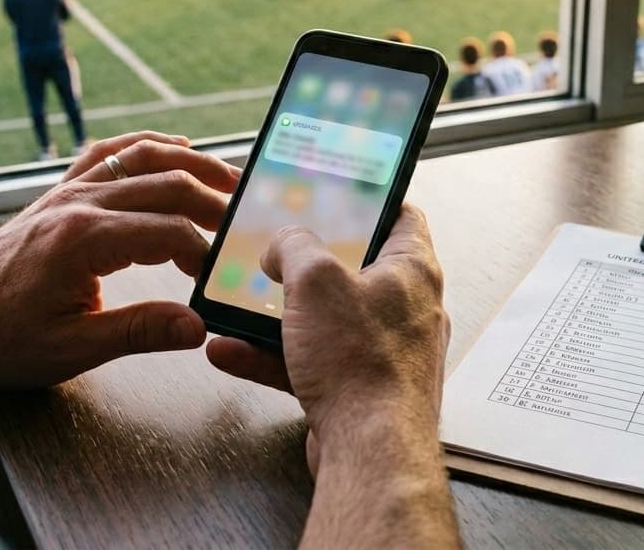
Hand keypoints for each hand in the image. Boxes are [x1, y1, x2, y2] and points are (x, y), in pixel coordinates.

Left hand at [0, 131, 240, 392]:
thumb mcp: (69, 349)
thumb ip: (138, 333)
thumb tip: (197, 326)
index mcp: (82, 240)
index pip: (169, 232)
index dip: (207, 254)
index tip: (225, 277)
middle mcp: (77, 203)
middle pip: (166, 184)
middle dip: (214, 201)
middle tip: (246, 224)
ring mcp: (67, 192)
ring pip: (142, 157)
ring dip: (192, 163)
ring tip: (229, 178)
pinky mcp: (59, 193)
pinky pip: (108, 152)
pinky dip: (147, 144)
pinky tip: (175, 147)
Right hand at [206, 204, 449, 460]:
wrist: (369, 453)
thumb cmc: (362, 366)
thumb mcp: (315, 280)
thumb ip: (294, 246)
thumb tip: (283, 243)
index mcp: (411, 270)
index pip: (401, 214)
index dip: (369, 197)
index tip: (338, 192)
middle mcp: (405, 309)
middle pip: (355, 268)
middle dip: (307, 264)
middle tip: (276, 252)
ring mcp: (383, 352)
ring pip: (325, 320)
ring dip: (277, 315)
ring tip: (237, 306)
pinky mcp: (358, 390)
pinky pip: (310, 362)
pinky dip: (271, 356)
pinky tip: (231, 350)